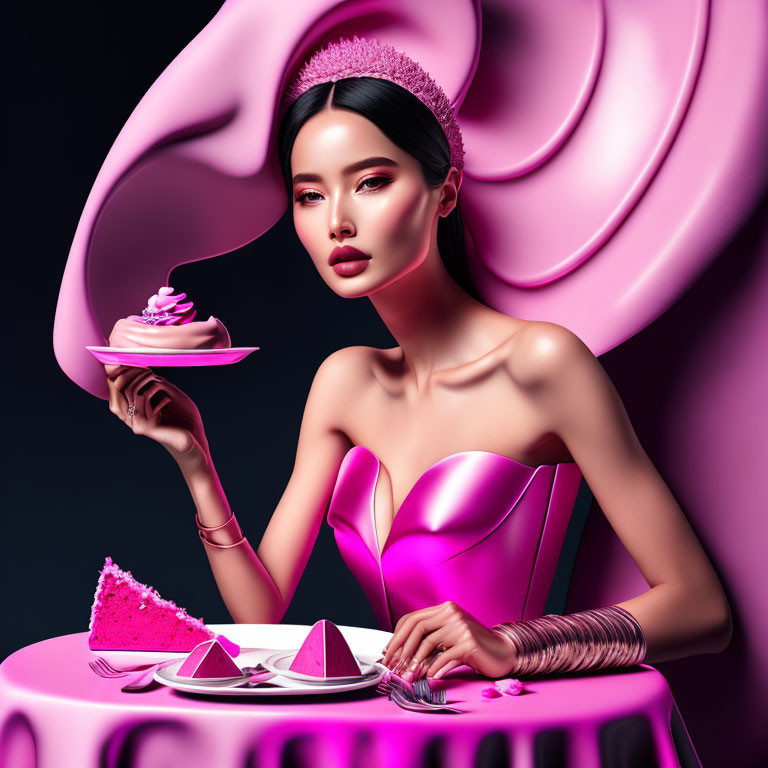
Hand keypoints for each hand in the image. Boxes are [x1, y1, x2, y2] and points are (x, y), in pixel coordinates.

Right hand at [104, 364, 208, 462]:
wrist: (194, 443)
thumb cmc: (183, 418)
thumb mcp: (167, 395)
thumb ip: (154, 383)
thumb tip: (143, 365)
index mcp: (132, 409)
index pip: (114, 386)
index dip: (120, 370)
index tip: (133, 360)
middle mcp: (130, 418)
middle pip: (118, 387)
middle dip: (132, 371)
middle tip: (148, 369)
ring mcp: (137, 423)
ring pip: (132, 391)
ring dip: (145, 379)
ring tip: (157, 378)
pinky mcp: (146, 428)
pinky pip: (144, 400)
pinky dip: (156, 392)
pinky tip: (169, 398)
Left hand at [380, 601, 516, 680]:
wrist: (503, 652)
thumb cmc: (473, 648)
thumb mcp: (448, 640)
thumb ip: (429, 643)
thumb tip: (400, 658)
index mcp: (444, 609)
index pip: (412, 618)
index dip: (396, 636)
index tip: (388, 653)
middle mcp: (451, 612)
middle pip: (416, 626)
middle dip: (400, 648)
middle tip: (392, 667)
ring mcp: (461, 625)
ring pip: (428, 641)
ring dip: (415, 662)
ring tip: (408, 676)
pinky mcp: (469, 641)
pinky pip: (445, 655)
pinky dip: (435, 667)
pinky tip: (430, 677)